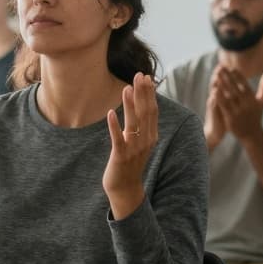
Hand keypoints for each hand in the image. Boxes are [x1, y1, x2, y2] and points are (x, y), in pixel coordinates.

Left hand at [102, 72, 158, 219]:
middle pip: (145, 113)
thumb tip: (141, 102)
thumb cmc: (130, 161)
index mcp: (151, 136)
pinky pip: (118, 139)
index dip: (149, 93)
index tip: (145, 76)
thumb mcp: (139, 141)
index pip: (152, 110)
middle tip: (138, 75)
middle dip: (142, 93)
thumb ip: (141, 124)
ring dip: (130, 105)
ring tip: (126, 88)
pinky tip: (110, 113)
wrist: (125, 188)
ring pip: (133, 124)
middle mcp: (145, 141)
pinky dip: (114, 126)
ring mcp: (134, 150)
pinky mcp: (120, 157)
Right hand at [204, 65, 227, 149]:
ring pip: (213, 92)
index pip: (225, 82)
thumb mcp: (229, 106)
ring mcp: (213, 105)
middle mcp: (217, 98)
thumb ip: (234, 95)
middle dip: (219, 74)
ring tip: (216, 75)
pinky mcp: (212, 113)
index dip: (227, 74)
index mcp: (223, 96)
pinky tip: (214, 92)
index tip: (231, 64)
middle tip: (221, 64)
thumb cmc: (224, 117)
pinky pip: (212, 104)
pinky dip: (213, 98)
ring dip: (214, 84)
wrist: (215, 131)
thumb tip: (241, 87)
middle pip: (217, 84)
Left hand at [214, 66, 262, 142]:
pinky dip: (219, 96)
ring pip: (228, 95)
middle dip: (228, 76)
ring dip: (222, 84)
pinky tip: (213, 89)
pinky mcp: (231, 118)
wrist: (251, 135)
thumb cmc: (256, 115)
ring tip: (215, 74)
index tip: (231, 67)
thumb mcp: (262, 102)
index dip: (238, 75)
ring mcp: (238, 111)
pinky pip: (224, 105)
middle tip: (221, 66)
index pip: (245, 84)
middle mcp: (246, 105)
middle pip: (235, 88)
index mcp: (253, 100)